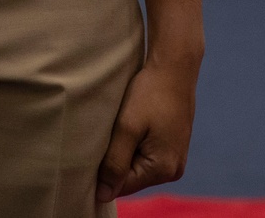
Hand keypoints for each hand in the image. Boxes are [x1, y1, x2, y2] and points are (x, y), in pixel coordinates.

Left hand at [95, 60, 197, 203]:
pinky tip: (131, 125)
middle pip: (132, 178)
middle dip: (115, 162)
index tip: (89, 154)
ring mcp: (176, 159)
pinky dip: (135, 144)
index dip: (103, 173)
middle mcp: (173, 170)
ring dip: (125, 151)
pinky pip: (148, 155)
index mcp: (163, 169)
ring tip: (118, 128)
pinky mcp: (173, 146)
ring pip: (138, 166)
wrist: (174, 67)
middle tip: (104, 136)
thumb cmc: (150, 93)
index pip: (123, 186)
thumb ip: (115, 164)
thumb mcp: (127, 127)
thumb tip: (103, 196)